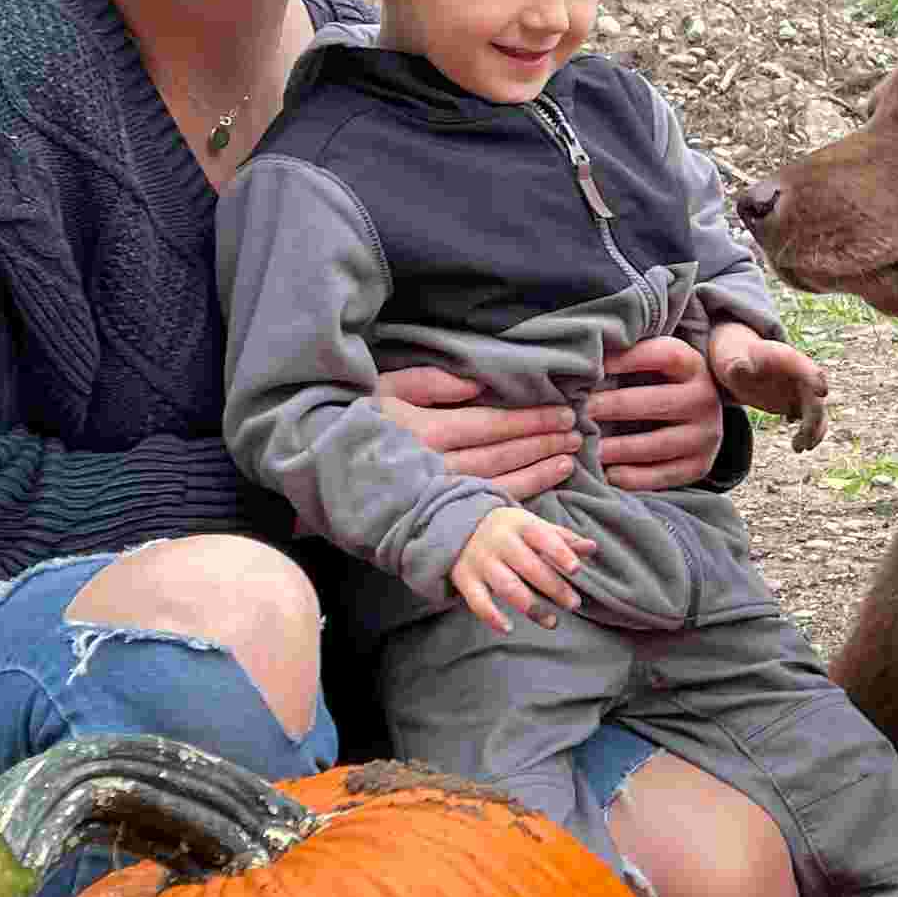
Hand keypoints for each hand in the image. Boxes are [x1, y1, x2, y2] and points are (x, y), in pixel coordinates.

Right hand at [373, 364, 582, 503]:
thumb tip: (476, 384)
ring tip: (568, 460)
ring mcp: (436, 495)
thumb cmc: (358, 421)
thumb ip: (431, 382)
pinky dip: (515, 499)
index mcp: (426, 431)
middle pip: (501, 455)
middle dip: (542, 443)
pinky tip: (538, 488)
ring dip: (537, 472)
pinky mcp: (436, 514)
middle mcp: (435, 466)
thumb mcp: (386, 389)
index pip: (491, 425)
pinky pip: (483, 507)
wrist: (321, 467)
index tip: (562, 413)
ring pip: (497, 484)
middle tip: (576, 434)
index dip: (530, 420)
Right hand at [449, 502, 591, 632]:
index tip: (576, 569)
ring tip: (552, 622)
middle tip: (575, 604)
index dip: (560, 553)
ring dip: (531, 607)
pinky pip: (477, 601)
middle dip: (554, 587)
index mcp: (520, 524)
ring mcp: (481, 561)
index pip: (543, 537)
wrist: (458, 525)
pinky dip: (491, 616)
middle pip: (529, 567)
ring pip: (507, 587)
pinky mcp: (465, 579)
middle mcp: (499, 542)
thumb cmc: (509, 530)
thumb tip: (592, 548)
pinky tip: (508, 629)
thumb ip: (563, 539)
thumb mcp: (534, 527)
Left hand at [589, 334, 726, 489]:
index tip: (594, 366)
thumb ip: (627, 356)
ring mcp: (705, 435)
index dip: (629, 359)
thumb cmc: (660, 382)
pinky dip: (634, 477)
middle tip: (580, 411)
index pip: (664, 356)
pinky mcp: (699, 465)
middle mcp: (704, 399)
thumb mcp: (655, 362)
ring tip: (587, 447)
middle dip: (614, 406)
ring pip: (658, 443)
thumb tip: (584, 357)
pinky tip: (608, 474)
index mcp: (693, 365)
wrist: (700, 415)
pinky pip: (664, 475)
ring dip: (619, 447)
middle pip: (657, 402)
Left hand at [707, 323, 829, 450]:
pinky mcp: (795, 404)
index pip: (808, 368)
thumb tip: (738, 367)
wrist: (737, 361)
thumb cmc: (735, 357)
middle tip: (804, 440)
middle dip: (814, 419)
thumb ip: (737, 365)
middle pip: (816, 398)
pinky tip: (796, 445)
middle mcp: (800, 376)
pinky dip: (806, 434)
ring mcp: (800, 391)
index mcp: (788, 360)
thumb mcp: (733, 359)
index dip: (816, 379)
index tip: (822, 392)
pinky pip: (808, 421)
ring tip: (798, 448)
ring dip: (813, 432)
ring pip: (816, 413)